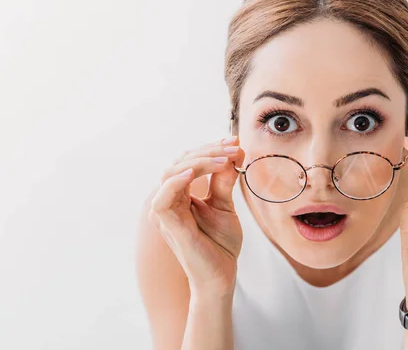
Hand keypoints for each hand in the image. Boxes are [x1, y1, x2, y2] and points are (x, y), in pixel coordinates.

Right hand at [148, 136, 244, 295]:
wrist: (221, 274)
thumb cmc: (220, 243)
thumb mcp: (225, 205)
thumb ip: (224, 180)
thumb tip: (235, 151)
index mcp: (181, 194)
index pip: (188, 161)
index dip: (209, 148)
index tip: (233, 142)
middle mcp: (169, 199)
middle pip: (180, 162)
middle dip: (208, 151)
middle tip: (233, 148)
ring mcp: (166, 212)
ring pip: (171, 173)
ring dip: (198, 161)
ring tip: (224, 159)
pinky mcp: (167, 224)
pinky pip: (163, 198)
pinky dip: (176, 182)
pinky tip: (194, 173)